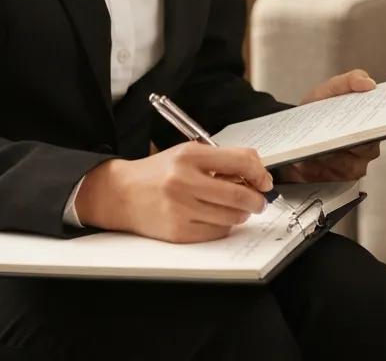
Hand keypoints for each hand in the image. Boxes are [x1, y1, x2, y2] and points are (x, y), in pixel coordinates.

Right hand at [74, 142, 273, 242]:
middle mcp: (184, 181)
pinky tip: (217, 217)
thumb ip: (221, 159)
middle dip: (257, 200)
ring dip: (242, 214)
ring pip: (231, 216)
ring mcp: (180, 209)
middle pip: (239, 194)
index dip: (259, 172)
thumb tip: (256, 173)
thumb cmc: (160, 172)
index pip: (240, 161)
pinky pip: (216, 232)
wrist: (121, 193)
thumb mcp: (188, 153)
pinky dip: (224, 226)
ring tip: (238, 208)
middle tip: (260, 200)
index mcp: (190, 155)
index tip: (264, 180)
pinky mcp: (178, 232)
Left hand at [275, 69, 380, 183]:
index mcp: (370, 125)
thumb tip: (369, 83)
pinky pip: (331, 177)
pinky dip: (318, 168)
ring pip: (348, 166)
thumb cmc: (317, 110)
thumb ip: (349, 81)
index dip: (378, 126)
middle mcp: (366, 149)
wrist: (294, 131)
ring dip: (331, 156)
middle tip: (335, 134)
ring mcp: (353, 168)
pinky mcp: (336, 181)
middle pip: (365, 150)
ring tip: (316, 146)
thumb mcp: (330, 89)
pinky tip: (308, 159)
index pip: (381, 128)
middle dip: (349, 142)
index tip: (366, 122)